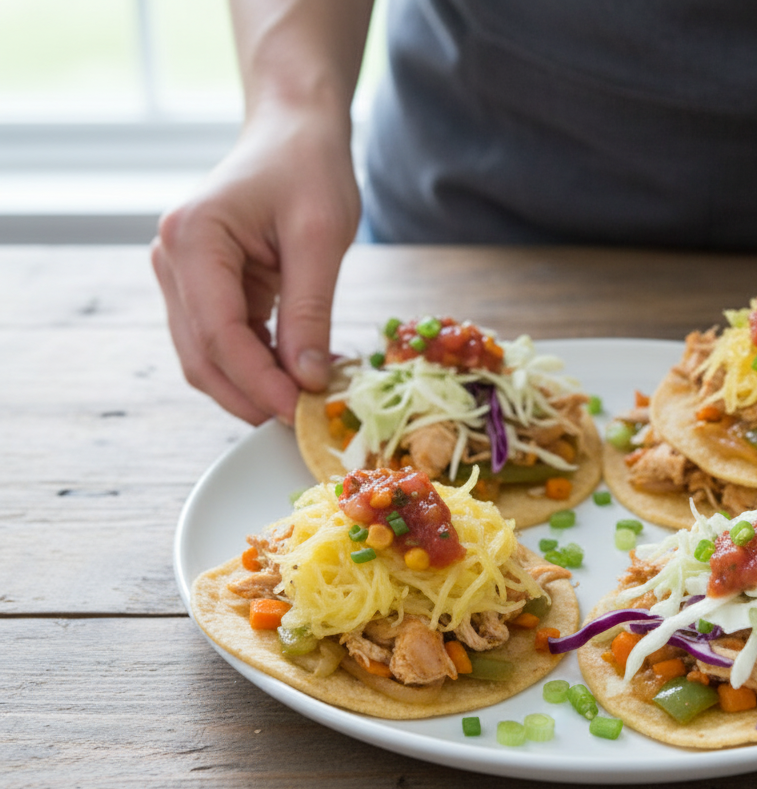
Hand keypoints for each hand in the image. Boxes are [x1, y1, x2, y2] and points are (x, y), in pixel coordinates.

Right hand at [152, 107, 359, 424]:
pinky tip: (295, 376)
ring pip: (206, 356)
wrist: (293, 133)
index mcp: (193, 238)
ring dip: (252, 387)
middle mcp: (171, 259)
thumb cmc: (309, 170)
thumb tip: (308, 380)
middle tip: (305, 422)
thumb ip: (311, 311)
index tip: (301, 412)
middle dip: (251, 396)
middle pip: (202, 355)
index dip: (259, 382)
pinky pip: (222, 341)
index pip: (218, 333)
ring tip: (306, 403)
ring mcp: (179, 274)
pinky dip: (255, 366)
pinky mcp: (199, 286)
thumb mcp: (321, 238)